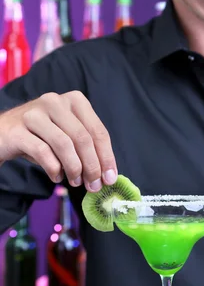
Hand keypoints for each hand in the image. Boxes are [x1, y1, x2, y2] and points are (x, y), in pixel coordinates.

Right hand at [0, 91, 117, 191]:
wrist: (1, 133)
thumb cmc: (40, 135)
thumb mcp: (66, 135)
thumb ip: (86, 148)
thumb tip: (106, 174)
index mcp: (74, 100)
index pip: (97, 130)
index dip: (106, 156)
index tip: (110, 177)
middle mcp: (55, 102)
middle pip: (83, 138)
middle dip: (92, 166)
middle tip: (94, 185)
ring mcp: (34, 114)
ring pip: (64, 144)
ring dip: (74, 168)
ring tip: (75, 182)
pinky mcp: (17, 130)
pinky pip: (42, 152)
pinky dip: (54, 169)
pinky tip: (57, 177)